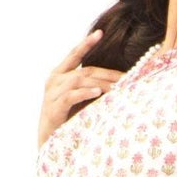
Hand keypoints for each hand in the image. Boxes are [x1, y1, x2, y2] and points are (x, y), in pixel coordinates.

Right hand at [38, 30, 123, 147]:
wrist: (49, 143)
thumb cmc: (67, 119)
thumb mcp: (78, 100)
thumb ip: (90, 87)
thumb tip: (118, 82)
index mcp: (59, 75)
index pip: (74, 55)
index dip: (86, 44)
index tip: (100, 33)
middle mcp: (54, 80)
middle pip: (85, 71)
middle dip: (107, 74)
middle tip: (127, 78)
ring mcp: (52, 94)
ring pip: (79, 81)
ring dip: (101, 84)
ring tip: (118, 88)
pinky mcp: (53, 108)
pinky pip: (71, 97)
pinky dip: (85, 93)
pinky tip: (97, 93)